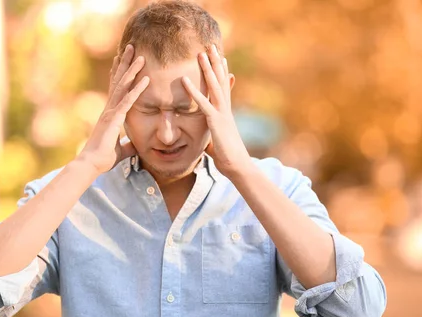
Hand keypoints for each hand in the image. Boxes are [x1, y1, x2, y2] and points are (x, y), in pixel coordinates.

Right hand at [77, 44, 148, 173]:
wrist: (91, 165)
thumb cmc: (102, 158)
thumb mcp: (121, 150)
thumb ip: (128, 145)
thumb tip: (136, 146)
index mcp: (110, 114)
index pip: (116, 89)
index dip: (121, 73)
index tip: (124, 59)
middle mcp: (109, 109)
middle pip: (118, 81)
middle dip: (125, 63)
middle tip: (132, 47)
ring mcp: (110, 112)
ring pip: (123, 86)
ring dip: (132, 70)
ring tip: (141, 55)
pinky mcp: (114, 119)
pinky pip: (128, 101)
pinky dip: (138, 90)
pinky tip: (146, 79)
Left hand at [181, 45, 251, 175]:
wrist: (238, 166)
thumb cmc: (228, 158)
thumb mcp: (218, 142)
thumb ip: (213, 135)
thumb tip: (208, 138)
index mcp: (226, 113)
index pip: (223, 88)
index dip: (221, 72)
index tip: (220, 57)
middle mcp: (225, 109)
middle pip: (220, 81)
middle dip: (216, 63)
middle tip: (211, 46)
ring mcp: (221, 114)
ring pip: (214, 86)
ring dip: (207, 69)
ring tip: (201, 53)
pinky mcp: (215, 122)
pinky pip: (202, 104)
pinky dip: (192, 91)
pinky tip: (184, 80)